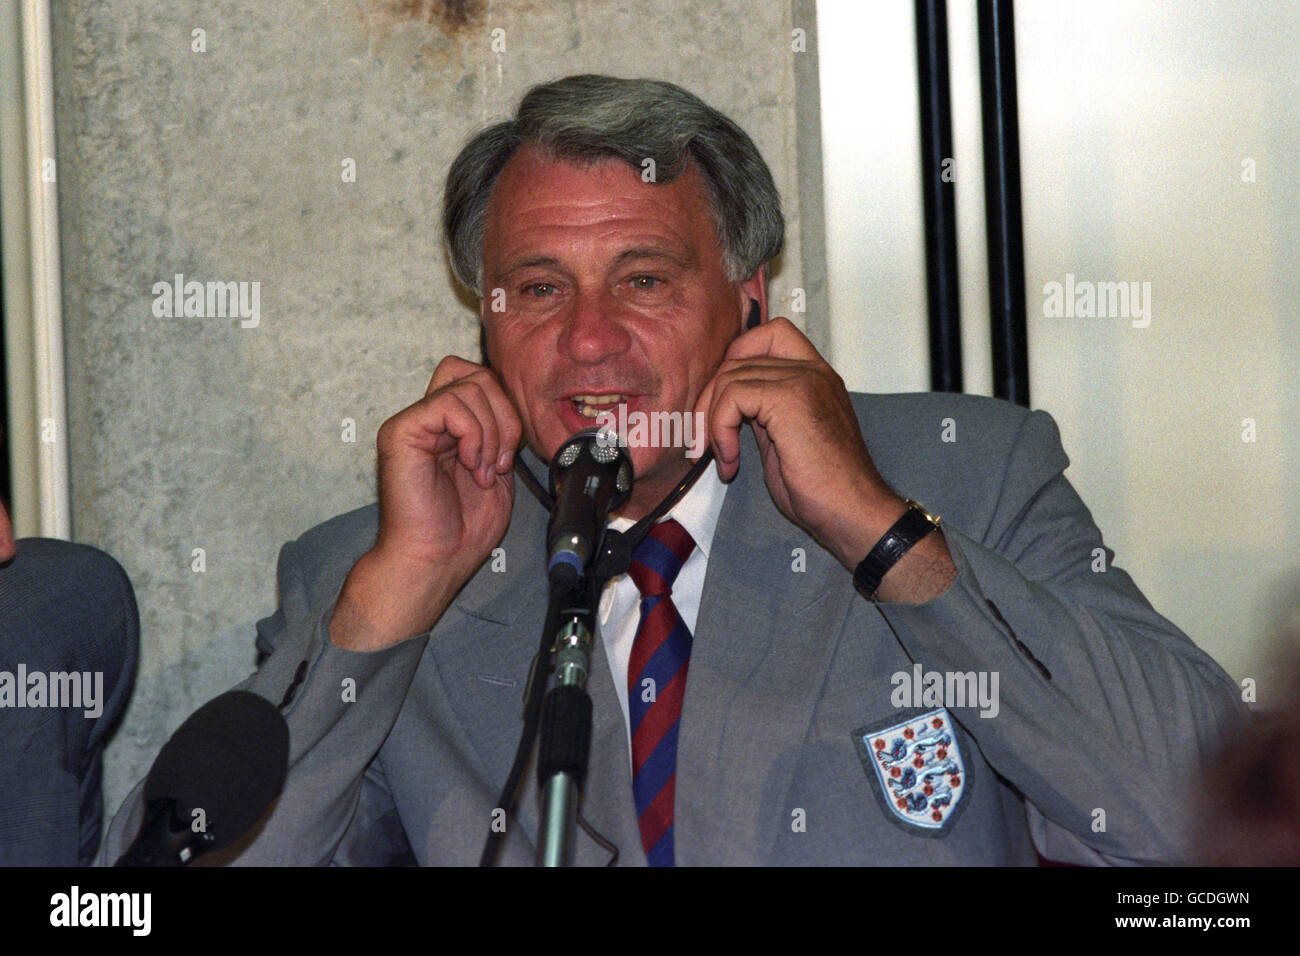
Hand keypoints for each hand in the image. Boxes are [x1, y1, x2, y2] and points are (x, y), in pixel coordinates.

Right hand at [331, 356, 522, 649]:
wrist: (435, 560)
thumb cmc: (461, 530)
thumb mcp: (497, 471)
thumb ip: (500, 433)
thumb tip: (513, 405)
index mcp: (450, 427)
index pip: (480, 379)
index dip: (505, 408)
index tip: (509, 456)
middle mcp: (429, 418)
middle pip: (476, 373)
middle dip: (504, 415)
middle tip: (500, 461)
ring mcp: (413, 422)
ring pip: (469, 385)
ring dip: (491, 432)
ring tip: (482, 471)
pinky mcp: (401, 431)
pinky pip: (450, 405)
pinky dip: (473, 434)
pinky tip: (470, 466)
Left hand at [693, 318, 954, 602]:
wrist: (853, 512)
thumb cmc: (823, 489)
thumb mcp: (783, 440)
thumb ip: (761, 413)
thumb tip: (722, 406)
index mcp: (815, 376)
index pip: (768, 335)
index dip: (736, 360)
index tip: (722, 404)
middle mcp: (812, 371)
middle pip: (739, 357)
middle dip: (710, 400)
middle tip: (704, 440)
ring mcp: (804, 381)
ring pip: (731, 376)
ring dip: (712, 420)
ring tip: (722, 457)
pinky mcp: (790, 400)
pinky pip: (733, 398)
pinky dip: (720, 430)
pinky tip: (731, 462)